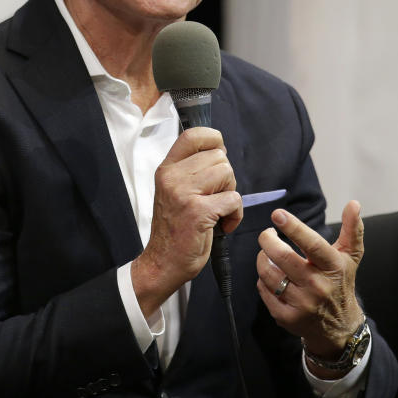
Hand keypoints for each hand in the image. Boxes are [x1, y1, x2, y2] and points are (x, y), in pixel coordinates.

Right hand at [132, 127, 240, 316]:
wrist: (162, 262)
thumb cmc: (175, 228)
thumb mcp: (175, 191)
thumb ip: (191, 170)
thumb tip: (220, 151)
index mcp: (167, 169)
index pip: (194, 135)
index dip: (214, 140)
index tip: (218, 155)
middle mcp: (172, 177)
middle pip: (219, 157)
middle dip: (226, 178)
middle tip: (214, 198)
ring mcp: (184, 193)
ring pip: (228, 174)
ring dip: (230, 194)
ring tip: (218, 211)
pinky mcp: (198, 211)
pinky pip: (233, 199)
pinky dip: (235, 214)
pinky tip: (222, 225)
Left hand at [256, 201, 364, 368]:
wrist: (339, 327)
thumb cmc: (340, 283)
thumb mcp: (350, 257)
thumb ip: (352, 229)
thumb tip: (354, 203)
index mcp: (333, 267)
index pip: (312, 244)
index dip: (293, 228)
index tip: (277, 214)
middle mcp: (318, 286)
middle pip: (283, 258)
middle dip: (268, 241)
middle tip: (267, 234)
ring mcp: (302, 304)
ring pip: (268, 274)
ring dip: (263, 259)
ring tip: (268, 254)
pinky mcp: (287, 317)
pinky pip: (264, 291)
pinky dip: (263, 280)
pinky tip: (272, 276)